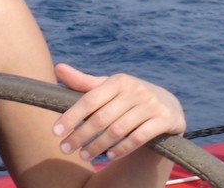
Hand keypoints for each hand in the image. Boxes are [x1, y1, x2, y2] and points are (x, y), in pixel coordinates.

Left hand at [52, 63, 185, 161]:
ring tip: (83, 155)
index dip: (71, 116)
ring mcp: (151, 105)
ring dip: (98, 145)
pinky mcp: (165, 120)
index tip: (55, 131)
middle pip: (102, 117)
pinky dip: (122, 149)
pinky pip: (139, 138)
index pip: (90, 99)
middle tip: (65, 148)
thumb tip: (57, 68)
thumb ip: (83, 82)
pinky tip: (108, 156)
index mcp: (118, 81)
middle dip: (80, 135)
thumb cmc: (127, 96)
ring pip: (118, 130)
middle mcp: (135, 90)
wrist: (167, 104)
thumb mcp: (108, 87)